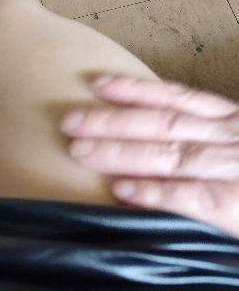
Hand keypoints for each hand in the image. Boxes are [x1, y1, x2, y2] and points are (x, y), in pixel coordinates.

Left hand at [61, 75, 238, 235]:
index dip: (135, 90)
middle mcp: (228, 139)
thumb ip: (207, 137)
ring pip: (167, 156)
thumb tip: (152, 139)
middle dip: (111, 122)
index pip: (176, 99)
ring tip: (79, 151)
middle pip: (161, 125)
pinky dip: (155, 192)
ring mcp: (233, 170)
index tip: (96, 84)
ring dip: (119, 153)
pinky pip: (191, 198)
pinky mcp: (237, 206)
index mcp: (231, 121)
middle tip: (69, 123)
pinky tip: (121, 191)